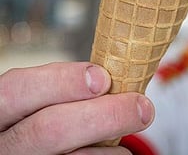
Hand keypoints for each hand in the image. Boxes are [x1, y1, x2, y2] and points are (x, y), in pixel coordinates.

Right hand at [0, 62, 154, 153]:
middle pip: (49, 129)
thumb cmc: (38, 119)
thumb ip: (60, 89)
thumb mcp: (34, 101)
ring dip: (113, 140)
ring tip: (135, 124)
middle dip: (104, 114)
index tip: (103, 78)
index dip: (62, 81)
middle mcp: (4, 144)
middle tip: (141, 106)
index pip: (17, 89)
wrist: (29, 153)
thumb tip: (113, 75)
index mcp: (0, 109)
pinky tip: (117, 149)